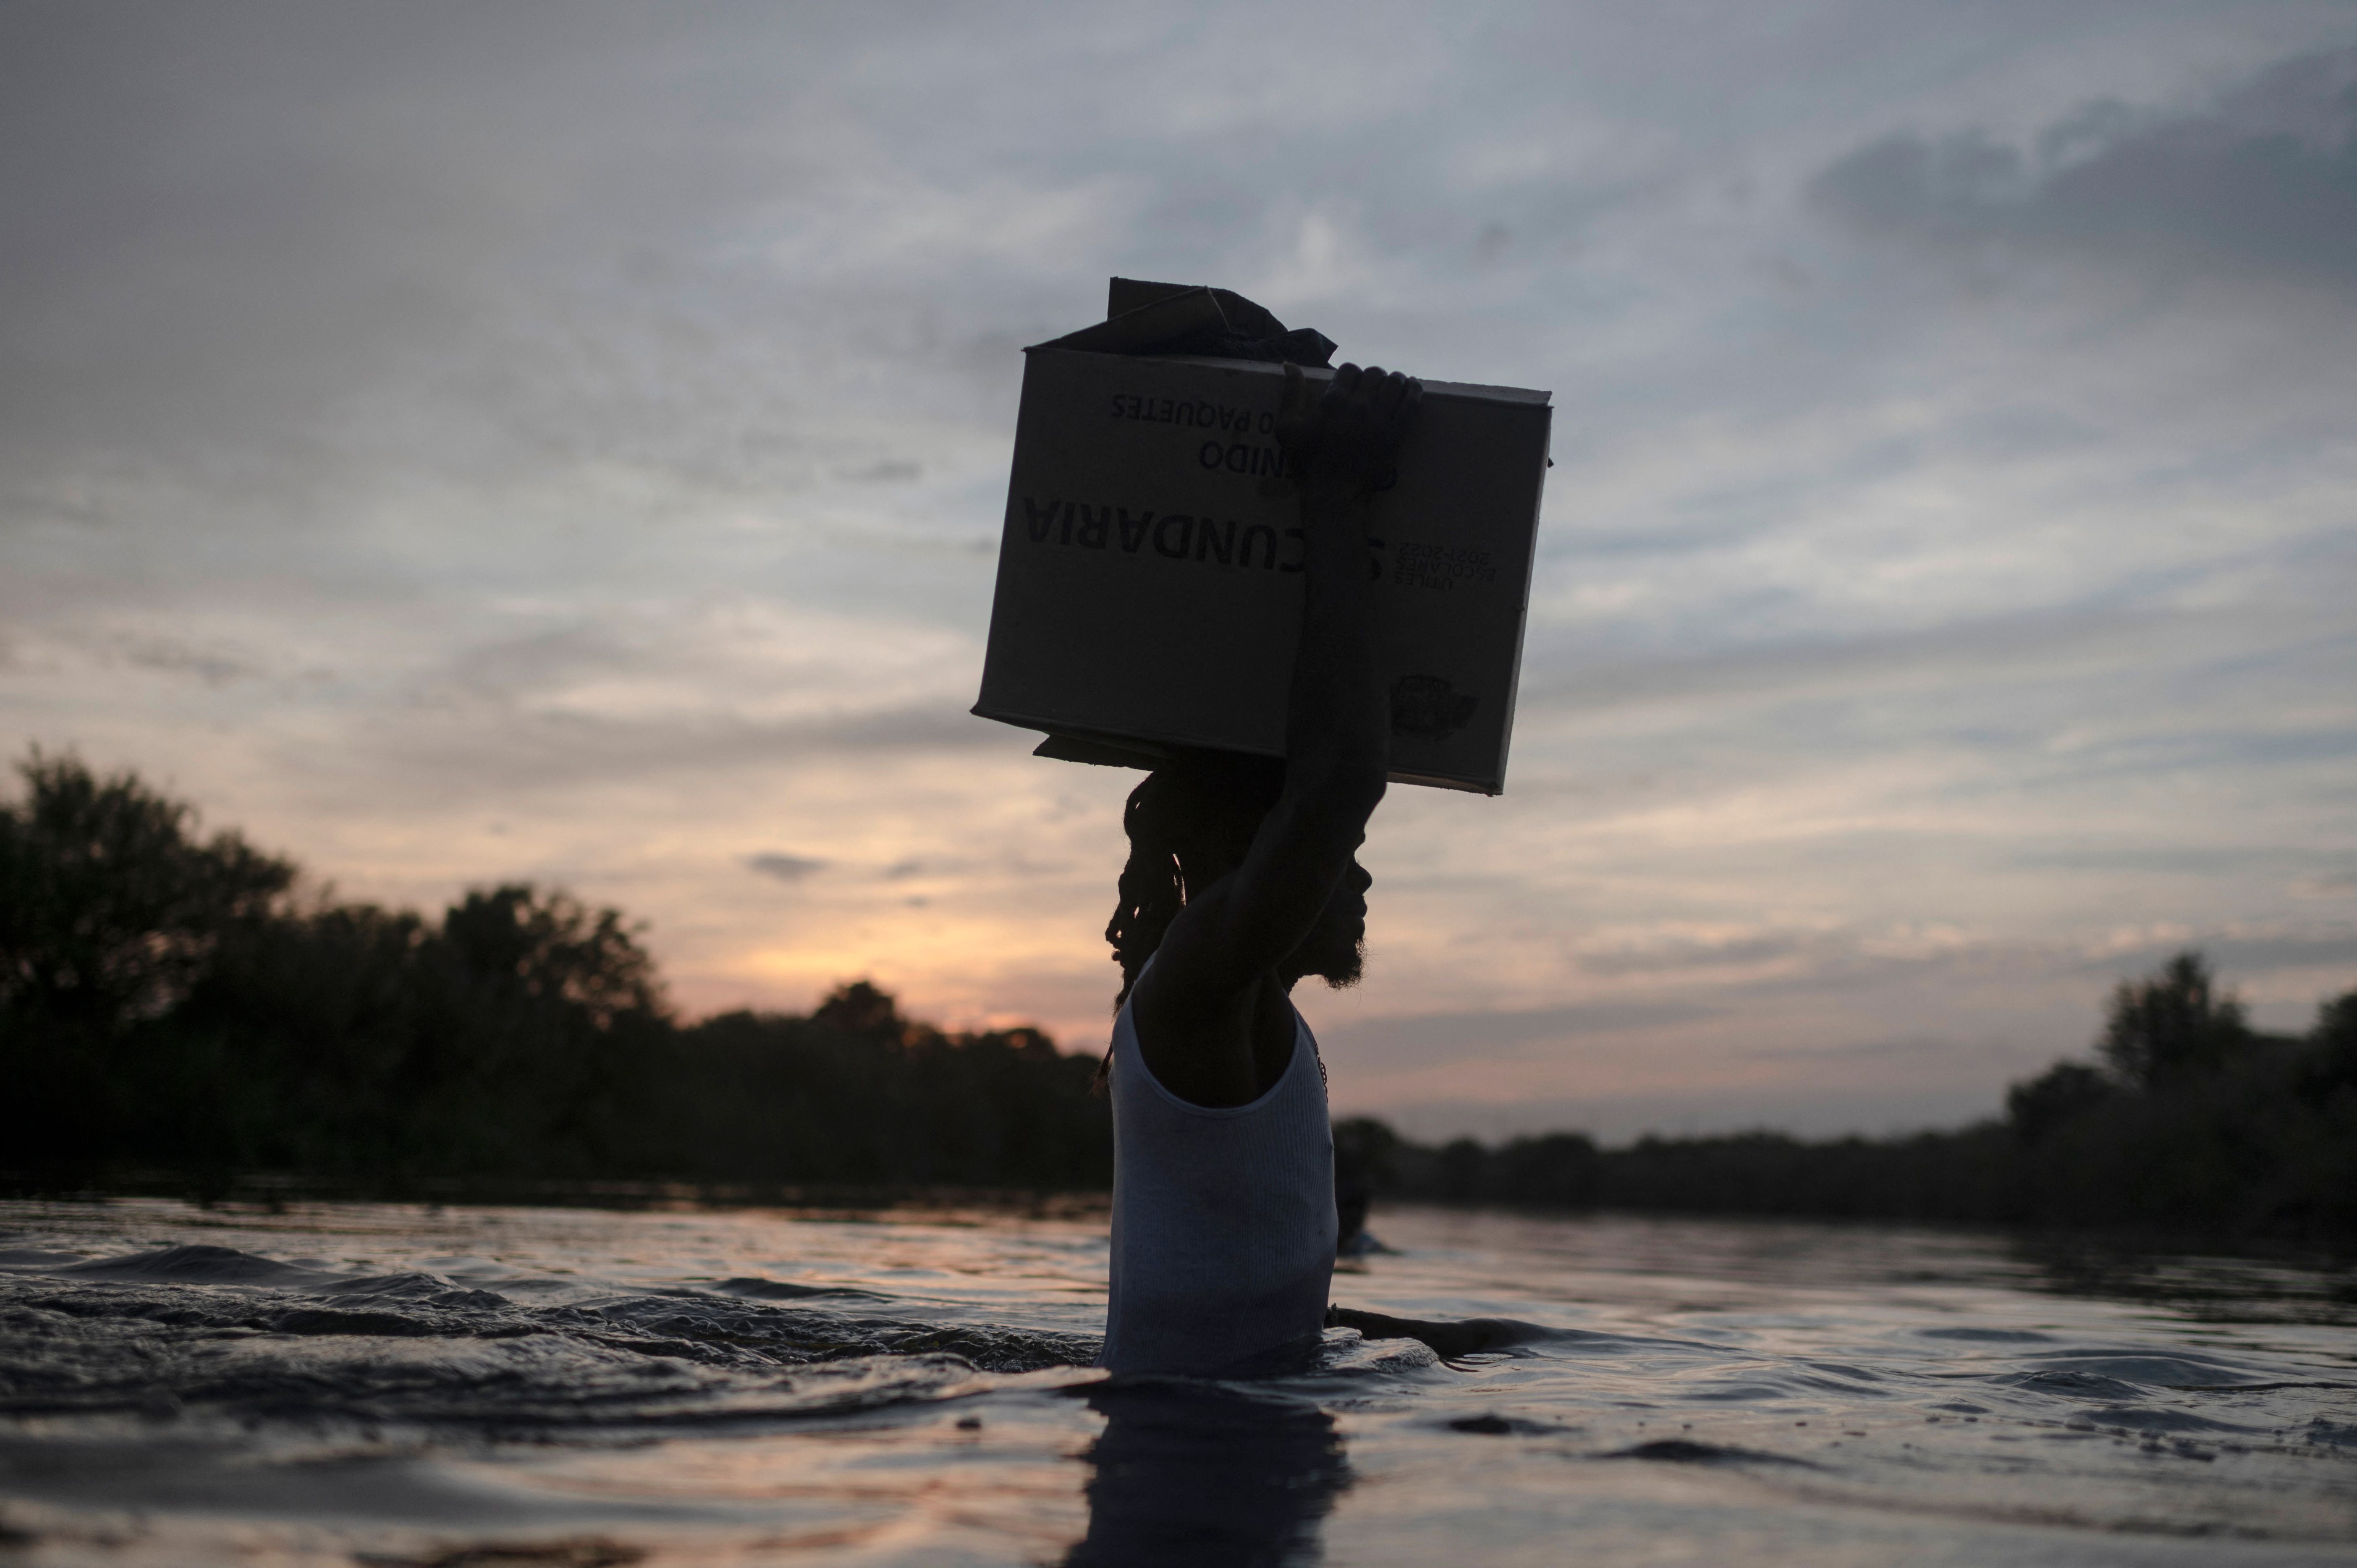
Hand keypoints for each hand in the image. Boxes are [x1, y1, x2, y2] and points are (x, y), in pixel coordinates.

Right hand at [1277, 362, 1422, 505]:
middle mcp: (1359, 405)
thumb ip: (1291, 393)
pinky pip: (1411, 404)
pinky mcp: (1395, 434)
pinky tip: (1413, 388)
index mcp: (1333, 400)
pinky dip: (1414, 391)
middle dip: (1374, 376)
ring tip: (1395, 384)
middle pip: (1374, 374)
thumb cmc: (1308, 463)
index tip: (1353, 383)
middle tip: (1374, 386)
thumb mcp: (1287, 428)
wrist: (1333, 495)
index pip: (1349, 369)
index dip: (1352, 373)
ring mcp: (1379, 419)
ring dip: (1395, 380)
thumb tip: (1289, 364)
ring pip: (1395, 384)